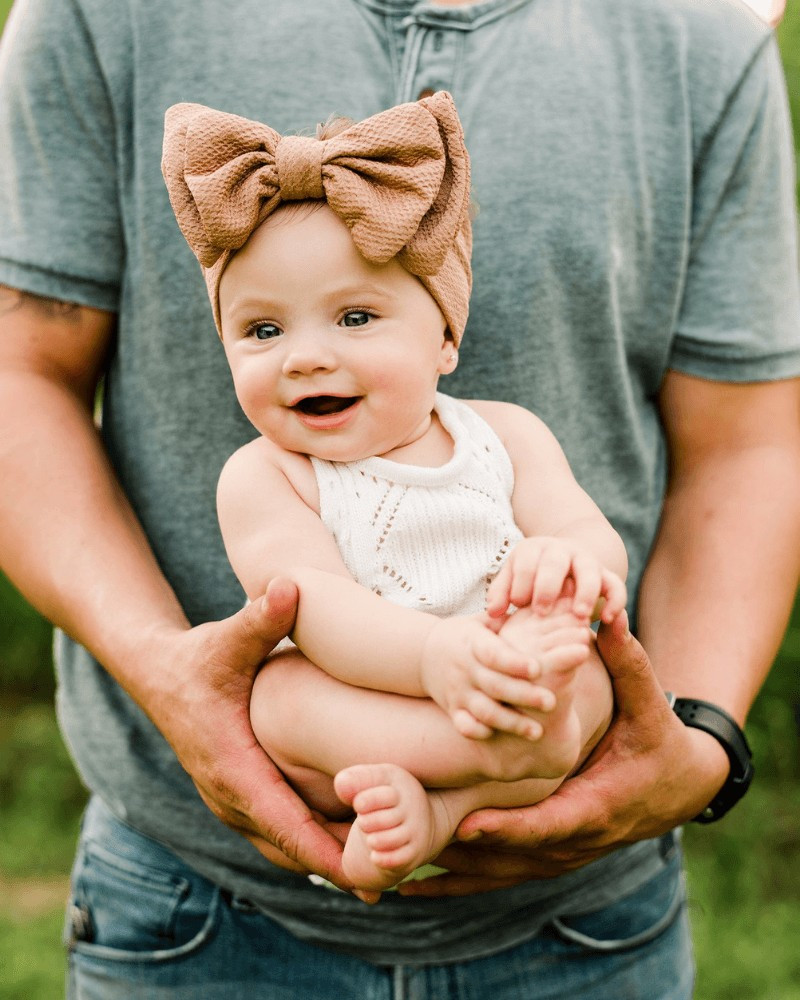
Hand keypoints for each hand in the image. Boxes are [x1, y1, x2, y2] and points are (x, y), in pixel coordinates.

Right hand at [136, 577, 357, 895]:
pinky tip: (355, 843)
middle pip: (290, 849)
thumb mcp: (229, 637)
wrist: (160, 674)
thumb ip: (261, 617)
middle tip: (397, 875)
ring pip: (285, 847)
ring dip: (330, 860)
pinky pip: (280, 832)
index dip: (326, 852)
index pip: (283, 823)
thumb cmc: (200, 657)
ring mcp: (233, 801)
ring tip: (387, 870)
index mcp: (231, 767)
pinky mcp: (240, 797)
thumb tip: (287, 585)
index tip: (367, 877)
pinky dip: (314, 844)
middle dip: (339, 866)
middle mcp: (230, 796)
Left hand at [397, 612, 728, 895]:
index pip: (548, 823)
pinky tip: (423, 886)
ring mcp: (568, 854)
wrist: (687, 785)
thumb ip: (627, 662)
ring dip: (457, 874)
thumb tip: (609, 617)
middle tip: (411, 849)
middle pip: (516, 857)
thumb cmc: (662, 740)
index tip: (467, 825)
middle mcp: (580, 840)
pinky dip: (466, 880)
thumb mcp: (648, 702)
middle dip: (466, 856)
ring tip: (400, 871)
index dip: (508, 827)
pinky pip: (508, 875)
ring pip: (506, 874)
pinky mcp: (558, 855)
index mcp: (599, 804)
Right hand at [419, 615, 557, 740]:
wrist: (424, 653)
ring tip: (537, 731)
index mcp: (474, 644)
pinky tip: (499, 737)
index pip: (494, 654)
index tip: (538, 668)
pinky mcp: (453, 709)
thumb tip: (540, 607)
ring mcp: (458, 691)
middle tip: (551, 702)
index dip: (515, 662)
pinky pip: (464, 725)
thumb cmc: (465, 635)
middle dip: (524, 695)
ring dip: (510, 722)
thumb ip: (507, 620)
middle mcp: (465, 668)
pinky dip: (478, 732)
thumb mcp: (481, 621)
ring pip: (484, 710)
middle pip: (495, 685)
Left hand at [487, 536, 626, 622]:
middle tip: (541, 611)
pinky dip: (614, 600)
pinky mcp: (606, 575)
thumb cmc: (531, 578)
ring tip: (578, 616)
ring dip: (584, 593)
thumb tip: (492, 613)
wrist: (566, 562)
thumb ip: (502, 594)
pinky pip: (615, 585)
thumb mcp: (514, 579)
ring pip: (589, 571)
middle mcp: (561, 550)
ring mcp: (586, 561)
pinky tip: (606, 619)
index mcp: (534, 549)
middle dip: (547, 586)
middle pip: (555, 562)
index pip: (525, 561)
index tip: (517, 604)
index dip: (521, 582)